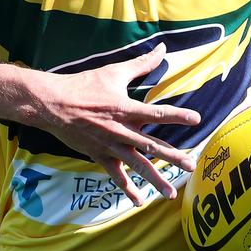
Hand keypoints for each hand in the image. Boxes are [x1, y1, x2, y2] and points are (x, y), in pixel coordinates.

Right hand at [35, 43, 201, 205]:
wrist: (53, 104)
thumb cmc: (84, 85)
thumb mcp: (114, 72)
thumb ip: (141, 63)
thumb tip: (161, 49)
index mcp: (126, 109)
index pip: (157, 114)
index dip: (178, 116)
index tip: (197, 120)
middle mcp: (121, 130)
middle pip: (152, 146)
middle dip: (173, 156)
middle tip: (191, 165)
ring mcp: (110, 146)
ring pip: (137, 165)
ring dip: (155, 179)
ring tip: (170, 193)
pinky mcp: (100, 155)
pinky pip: (116, 175)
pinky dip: (127, 189)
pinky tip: (139, 201)